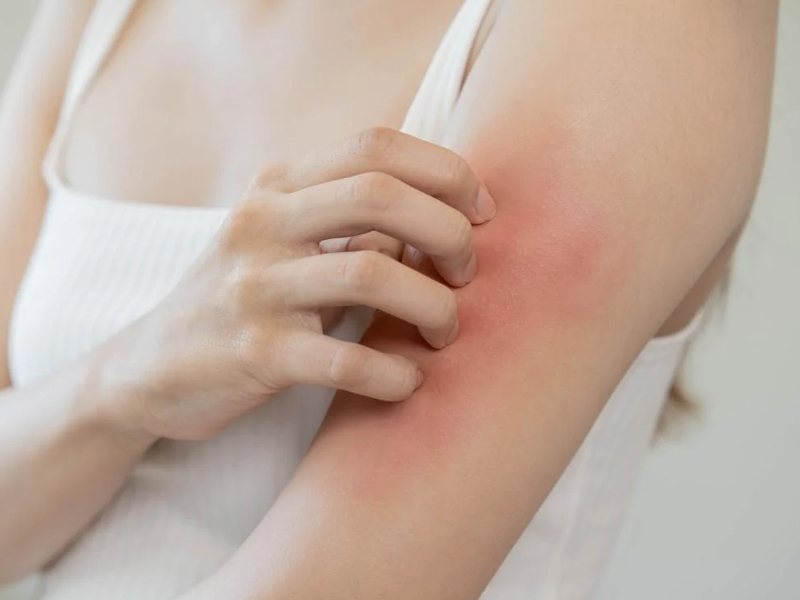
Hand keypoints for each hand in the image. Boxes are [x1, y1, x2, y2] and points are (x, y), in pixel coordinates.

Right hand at [96, 127, 495, 440]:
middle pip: (380, 194)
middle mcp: (261, 224)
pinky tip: (408, 383)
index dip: (445, 170)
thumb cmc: (243, 299)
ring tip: (443, 332)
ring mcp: (253, 288)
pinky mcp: (252, 354)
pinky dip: (395, 374)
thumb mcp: (284, 239)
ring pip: (372, 273)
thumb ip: (352, 221)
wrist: (150, 367)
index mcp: (277, 187)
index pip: (375, 146)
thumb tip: (443, 219)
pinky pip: (345, 361)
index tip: (480, 213)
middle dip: (449, 232)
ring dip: (434, 305)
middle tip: (467, 273)